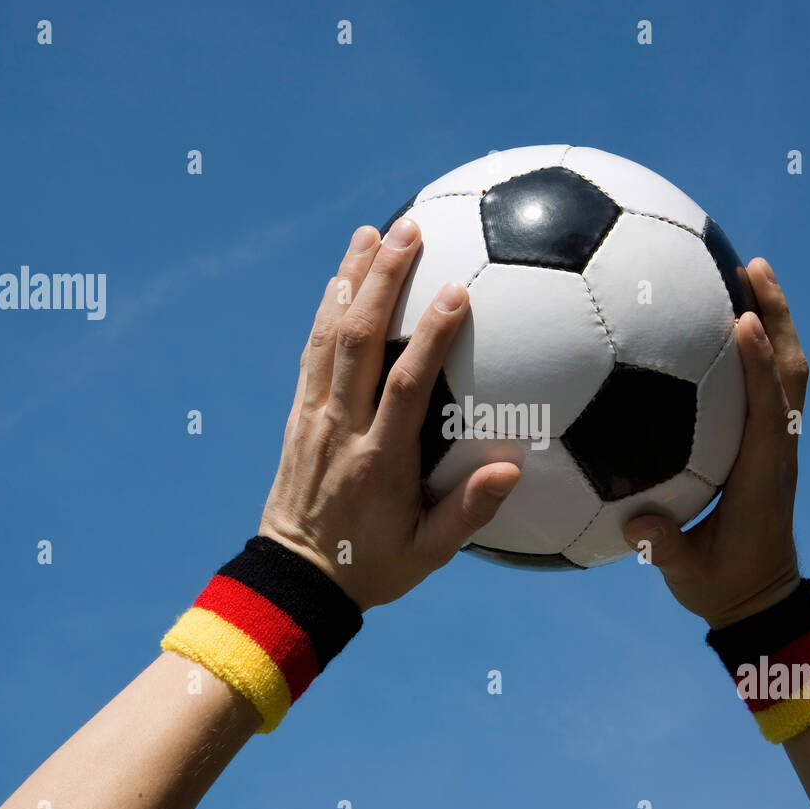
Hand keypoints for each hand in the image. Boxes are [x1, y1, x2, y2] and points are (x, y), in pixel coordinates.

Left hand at [259, 220, 521, 610]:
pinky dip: (326, 312)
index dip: (430, 336)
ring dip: (350, 281)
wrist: (296, 580)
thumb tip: (513, 466)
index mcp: (379, 460)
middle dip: (383, 280)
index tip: (455, 291)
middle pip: (359, 342)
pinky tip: (340, 280)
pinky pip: (311, 355)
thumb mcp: (429, 553)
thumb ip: (469, 511)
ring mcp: (315, 418)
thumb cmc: (372, 566)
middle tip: (408, 228)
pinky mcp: (300, 417)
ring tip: (370, 233)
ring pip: (329, 338)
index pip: (406, 385)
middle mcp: (342, 429)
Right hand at [624, 257, 807, 627]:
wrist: (761, 601)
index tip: (742, 318)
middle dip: (777, 316)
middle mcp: (776, 452)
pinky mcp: (766, 445)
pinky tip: (723, 322)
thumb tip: (637, 521)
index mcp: (761, 478)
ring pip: (786, 372)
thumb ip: (666, 547)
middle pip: (790, 371)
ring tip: (745, 273)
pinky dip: (757, 347)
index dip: (759, 364)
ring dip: (773, 322)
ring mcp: (776, 446)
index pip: (766, 410)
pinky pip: (769, 385)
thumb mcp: (689, 576)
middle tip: (751, 265)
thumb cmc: (723, 587)